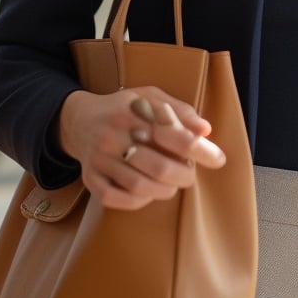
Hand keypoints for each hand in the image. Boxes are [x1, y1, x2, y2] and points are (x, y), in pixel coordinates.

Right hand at [57, 85, 225, 210]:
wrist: (79, 119)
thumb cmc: (124, 109)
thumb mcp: (151, 96)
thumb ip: (180, 110)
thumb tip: (205, 130)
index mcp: (134, 111)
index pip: (175, 136)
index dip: (202, 151)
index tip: (217, 159)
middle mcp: (114, 135)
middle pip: (160, 168)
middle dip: (185, 175)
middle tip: (190, 174)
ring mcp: (100, 159)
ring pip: (140, 186)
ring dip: (165, 189)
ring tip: (171, 182)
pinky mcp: (90, 178)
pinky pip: (117, 199)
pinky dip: (138, 200)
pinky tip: (147, 190)